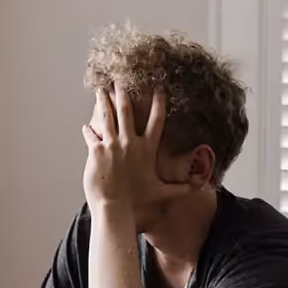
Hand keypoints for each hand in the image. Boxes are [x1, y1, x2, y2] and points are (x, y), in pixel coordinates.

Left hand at [81, 85, 189, 210]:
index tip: (158, 88)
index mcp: (147, 149)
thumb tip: (201, 188)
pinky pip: (92, 135)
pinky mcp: (97, 151)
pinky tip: (86, 126)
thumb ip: (181, 188)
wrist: (115, 207)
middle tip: (120, 80)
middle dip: (124, 93)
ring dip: (103, 102)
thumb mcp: (161, 192)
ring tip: (101, 90)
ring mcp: (112, 145)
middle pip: (127, 111)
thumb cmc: (137, 201)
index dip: (158, 103)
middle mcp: (130, 143)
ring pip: (107, 116)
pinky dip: (89, 130)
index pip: (156, 121)